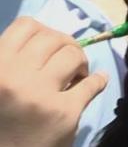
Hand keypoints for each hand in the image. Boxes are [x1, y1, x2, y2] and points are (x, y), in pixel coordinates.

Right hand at [0, 17, 107, 146]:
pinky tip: (98, 81)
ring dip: (81, 62)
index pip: (27, 25)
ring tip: (77, 76)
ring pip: (73, 56)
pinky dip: (98, 81)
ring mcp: (40, 95)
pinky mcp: (65, 113)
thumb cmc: (2, 120)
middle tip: (70, 63)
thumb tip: (49, 37)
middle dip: (67, 46)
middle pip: (55, 38)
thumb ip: (14, 59)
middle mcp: (13, 77)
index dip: (45, 32)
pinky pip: (92, 84)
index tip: (52, 48)